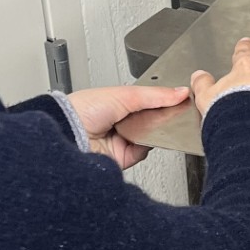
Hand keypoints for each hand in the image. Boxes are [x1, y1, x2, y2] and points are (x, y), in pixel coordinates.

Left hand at [67, 84, 188, 170]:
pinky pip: (144, 152)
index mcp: (118, 102)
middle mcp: (121, 121)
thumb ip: (155, 95)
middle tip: (172, 110)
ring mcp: (122, 139)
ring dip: (155, 130)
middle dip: (162, 116)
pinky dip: (146, 145)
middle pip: (153, 119)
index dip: (164, 99)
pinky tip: (142, 137)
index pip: (149, 100)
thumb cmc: (83, 110)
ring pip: (151, 136)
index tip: (180, 97)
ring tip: (153, 123)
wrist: (69, 136)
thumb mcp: (125, 94)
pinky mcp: (123, 157)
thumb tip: (180, 92)